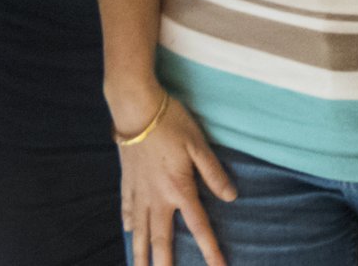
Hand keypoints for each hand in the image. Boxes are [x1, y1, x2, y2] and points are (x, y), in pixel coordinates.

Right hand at [114, 86, 235, 265]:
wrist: (135, 107)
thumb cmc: (171, 122)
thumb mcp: (198, 144)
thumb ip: (214, 172)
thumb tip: (231, 197)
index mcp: (179, 189)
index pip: (199, 227)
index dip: (210, 251)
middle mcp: (157, 197)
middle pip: (161, 239)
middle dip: (164, 265)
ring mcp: (139, 190)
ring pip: (139, 230)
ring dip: (140, 253)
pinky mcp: (127, 180)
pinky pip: (126, 207)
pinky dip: (128, 223)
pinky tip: (128, 231)